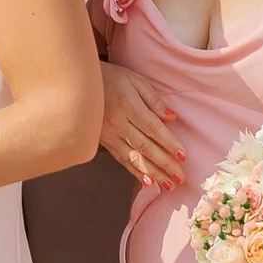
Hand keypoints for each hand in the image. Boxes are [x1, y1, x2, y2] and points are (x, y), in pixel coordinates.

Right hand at [98, 60, 185, 190]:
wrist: (79, 84)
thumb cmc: (111, 78)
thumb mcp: (135, 80)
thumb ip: (153, 99)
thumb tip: (171, 117)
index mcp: (128, 105)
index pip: (153, 128)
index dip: (169, 143)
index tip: (183, 156)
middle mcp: (118, 123)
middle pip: (145, 147)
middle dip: (164, 164)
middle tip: (180, 178)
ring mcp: (109, 135)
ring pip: (133, 158)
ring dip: (152, 173)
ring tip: (168, 184)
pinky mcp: (103, 142)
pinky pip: (121, 159)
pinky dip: (134, 172)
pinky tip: (147, 182)